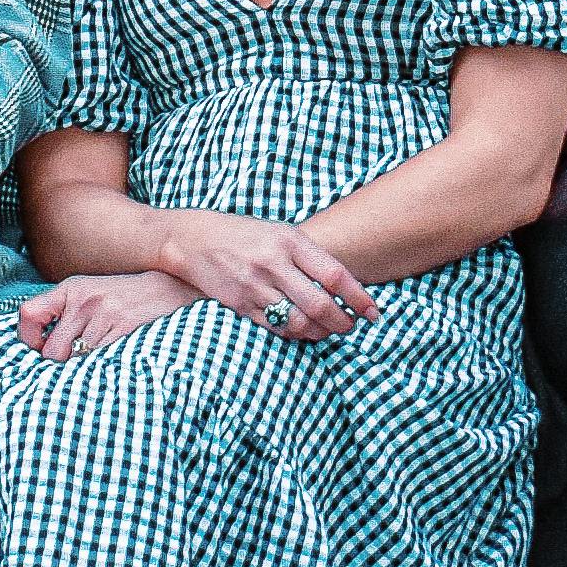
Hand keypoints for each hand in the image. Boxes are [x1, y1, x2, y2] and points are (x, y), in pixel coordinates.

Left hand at [17, 270, 186, 358]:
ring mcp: (104, 316)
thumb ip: (62, 313)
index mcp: (71, 289)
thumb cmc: (122, 297)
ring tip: (97, 359)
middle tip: (75, 361)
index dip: (28, 338)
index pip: (28, 313)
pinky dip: (103, 367)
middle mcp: (83, 301)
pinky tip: (112, 360)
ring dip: (85, 367)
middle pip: (52, 351)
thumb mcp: (88, 293)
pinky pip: (100, 362)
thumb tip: (39, 348)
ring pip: (77, 361)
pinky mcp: (124, 331)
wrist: (167, 290)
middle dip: (61, 363)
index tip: (40, 347)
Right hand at [151, 207, 378, 340]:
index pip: (334, 274)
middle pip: (320, 305)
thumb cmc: (244, 234)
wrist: (192, 240)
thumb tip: (346, 286)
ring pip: (299, 322)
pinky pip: (276, 328)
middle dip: (343, 322)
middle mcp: (273, 263)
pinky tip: (305, 331)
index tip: (373, 312)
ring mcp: (255, 286)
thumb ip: (309, 257)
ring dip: (321, 332)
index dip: (358, 297)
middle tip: (352, 326)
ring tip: (330, 331)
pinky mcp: (240, 305)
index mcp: (289, 240)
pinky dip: (296, 334)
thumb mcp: (279, 232)